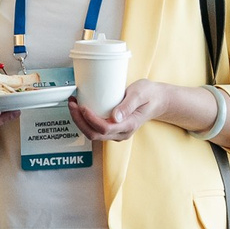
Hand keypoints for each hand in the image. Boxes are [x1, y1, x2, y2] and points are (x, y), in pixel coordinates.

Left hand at [69, 78, 190, 142]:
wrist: (157, 100)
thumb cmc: (150, 95)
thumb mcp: (140, 94)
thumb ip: (128, 105)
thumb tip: (115, 117)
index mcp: (128, 125)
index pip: (104, 128)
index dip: (90, 119)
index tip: (82, 107)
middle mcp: (121, 133)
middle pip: (94, 134)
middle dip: (79, 121)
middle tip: (72, 104)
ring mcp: (116, 133)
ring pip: (92, 133)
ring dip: (80, 121)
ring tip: (73, 104)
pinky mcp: (112, 128)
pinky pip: (95, 129)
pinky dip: (85, 120)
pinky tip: (80, 108)